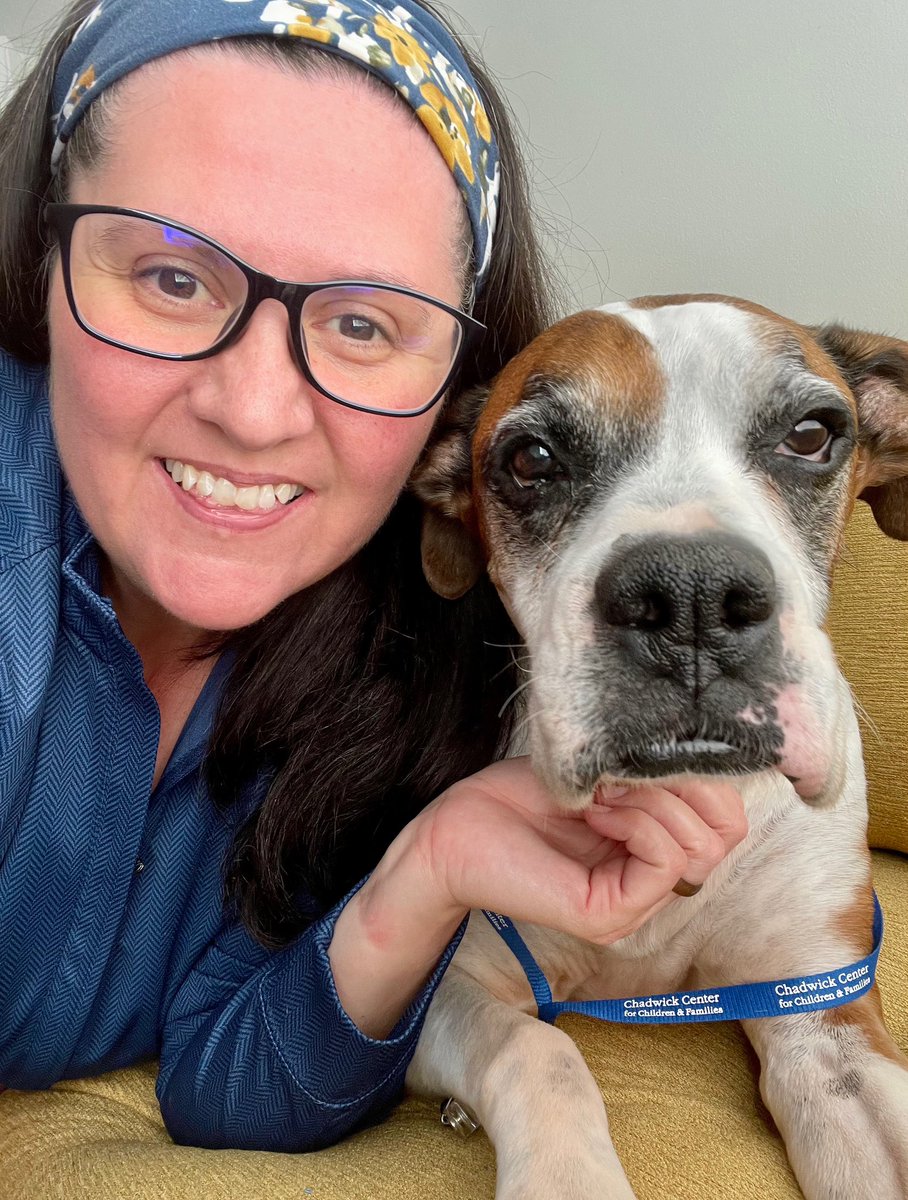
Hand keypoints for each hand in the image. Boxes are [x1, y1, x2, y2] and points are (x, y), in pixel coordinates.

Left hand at [404, 757, 747, 944]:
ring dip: (654, 800)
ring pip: (700, 847)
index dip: (705, 776)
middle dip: (686, 784)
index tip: (650, 750)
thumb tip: (711, 757)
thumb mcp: (604, 771)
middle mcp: (651, 883)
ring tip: (602, 791)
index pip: (729, 819)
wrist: (455, 830)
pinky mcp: (608, 913)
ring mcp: (633, 904)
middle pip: (726, 833)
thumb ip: (655, 772)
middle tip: (625, 773)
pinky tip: (598, 810)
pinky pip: (665, 862)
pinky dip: (638, 822)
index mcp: (653, 850)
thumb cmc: (519, 797)